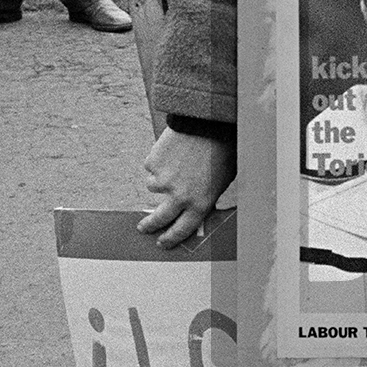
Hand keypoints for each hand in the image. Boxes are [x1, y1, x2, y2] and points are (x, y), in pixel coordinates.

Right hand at [139, 126, 235, 248]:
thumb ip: (207, 199)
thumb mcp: (222, 181)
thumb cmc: (222, 151)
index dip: (170, 239)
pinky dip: (159, 161)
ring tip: (178, 163)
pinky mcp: (152, 164)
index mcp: (200, 204)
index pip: (181, 230)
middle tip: (143, 227)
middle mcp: (179, 197)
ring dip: (161, 179)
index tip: (162, 242)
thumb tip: (196, 212)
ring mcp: (163, 181)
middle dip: (150, 226)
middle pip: (158, 219)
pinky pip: (151, 167)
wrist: (208, 123)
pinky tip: (173, 150)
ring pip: (153, 187)